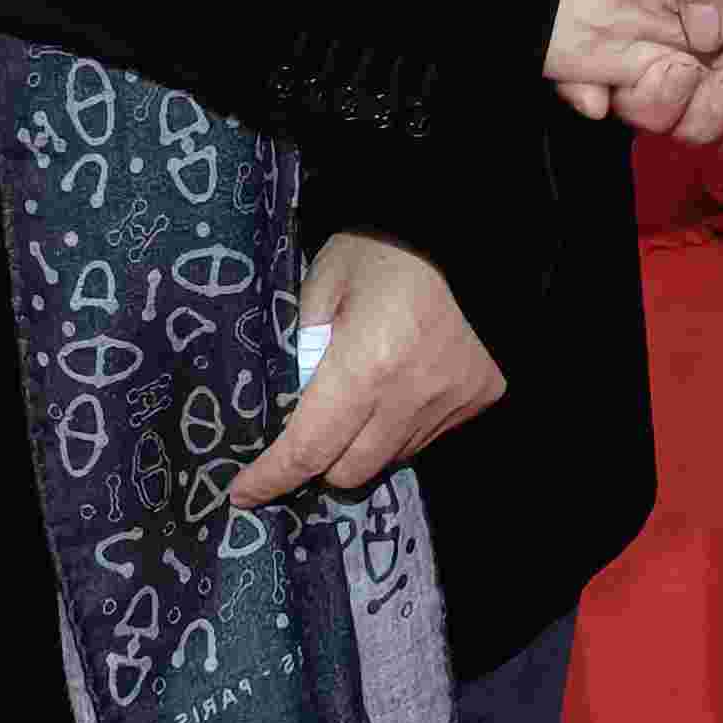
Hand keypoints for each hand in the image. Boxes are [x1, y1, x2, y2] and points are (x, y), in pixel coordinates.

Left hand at [229, 235, 503, 511]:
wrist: (456, 227)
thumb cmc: (375, 248)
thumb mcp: (319, 288)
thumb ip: (301, 355)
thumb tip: (292, 412)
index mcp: (365, 365)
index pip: (310, 448)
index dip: (272, 477)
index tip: (243, 494)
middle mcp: (412, 395)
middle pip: (350, 472)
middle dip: (321, 457)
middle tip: (314, 420)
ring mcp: (452, 400)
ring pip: (389, 458)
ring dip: (366, 440)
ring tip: (367, 387)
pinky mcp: (479, 395)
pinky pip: (426, 436)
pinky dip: (404, 422)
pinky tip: (405, 378)